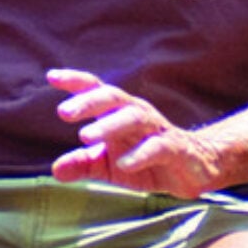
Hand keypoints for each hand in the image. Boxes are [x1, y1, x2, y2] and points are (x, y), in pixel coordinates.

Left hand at [47, 68, 218, 196]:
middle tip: (63, 112)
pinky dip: (140, 154)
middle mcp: (138, 115)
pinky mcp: (176, 149)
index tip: (51, 77)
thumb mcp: (109, 165)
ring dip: (109, 125)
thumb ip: (84, 164)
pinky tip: (124, 164)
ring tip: (85, 137)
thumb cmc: (146, 161)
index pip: (97, 90)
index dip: (76, 82)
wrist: (196, 169)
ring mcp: (158, 130)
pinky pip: (158, 147)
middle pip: (114, 97)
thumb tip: (56, 170)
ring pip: (135, 118)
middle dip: (88, 102)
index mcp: (119, 113)